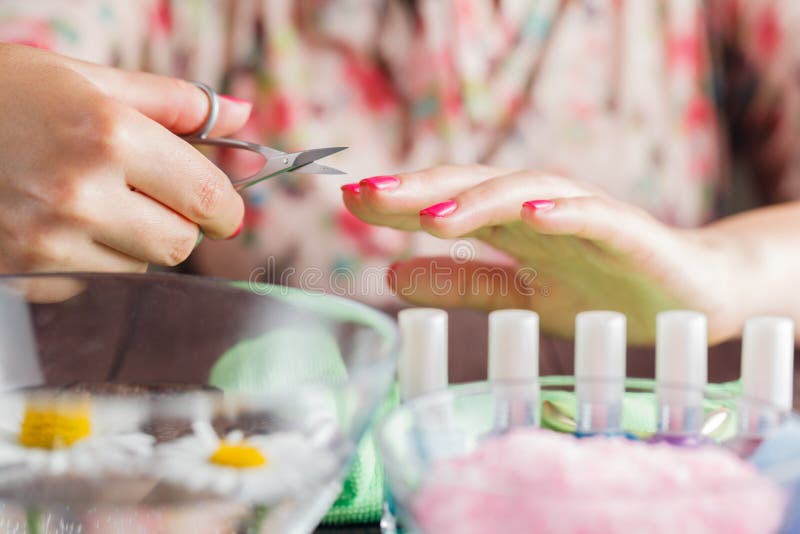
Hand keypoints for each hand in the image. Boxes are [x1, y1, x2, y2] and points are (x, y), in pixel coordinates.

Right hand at [0, 43, 248, 272]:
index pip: (209, 197)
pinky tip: (57, 226)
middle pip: (181, 244)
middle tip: (153, 200)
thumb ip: (173, 102)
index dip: (227, 208)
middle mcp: (80, 192)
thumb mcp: (87, 79)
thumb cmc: (4, 95)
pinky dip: (92, 263)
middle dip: (180, 225)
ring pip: (139, 269)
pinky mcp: (24, 273)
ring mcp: (48, 240)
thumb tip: (242, 116)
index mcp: (108, 134)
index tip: (223, 208)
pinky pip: (94, 285)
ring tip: (90, 204)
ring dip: (133, 244)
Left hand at [343, 166, 741, 343]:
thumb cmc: (603, 290)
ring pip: (526, 193)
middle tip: (367, 196)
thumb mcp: (520, 296)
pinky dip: (563, 211)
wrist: (691, 298)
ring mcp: (585, 217)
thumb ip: (464, 285)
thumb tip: (393, 279)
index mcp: (512, 226)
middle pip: (475, 186)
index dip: (400, 201)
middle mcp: (542, 211)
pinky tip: (530, 214)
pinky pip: (594, 215)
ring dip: (479, 200)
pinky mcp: (629, 232)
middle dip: (420, 188)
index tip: (349, 201)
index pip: (448, 203)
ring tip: (433, 217)